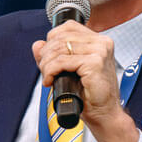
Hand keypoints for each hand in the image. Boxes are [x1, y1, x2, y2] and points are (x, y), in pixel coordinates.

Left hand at [32, 21, 138, 141]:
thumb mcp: (68, 71)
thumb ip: (52, 56)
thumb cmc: (90, 95)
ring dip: (47, 65)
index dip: (52, 40)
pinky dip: (51, 71)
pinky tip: (51, 81)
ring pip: (59, 49)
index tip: (49, 59)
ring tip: (48, 78)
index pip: (67, 27)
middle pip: (61, 37)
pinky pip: (62, 61)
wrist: (104, 115)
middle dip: (46, 55)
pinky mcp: (95, 63)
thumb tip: (37, 45)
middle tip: (46, 72)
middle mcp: (102, 42)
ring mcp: (100, 51)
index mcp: (99, 40)